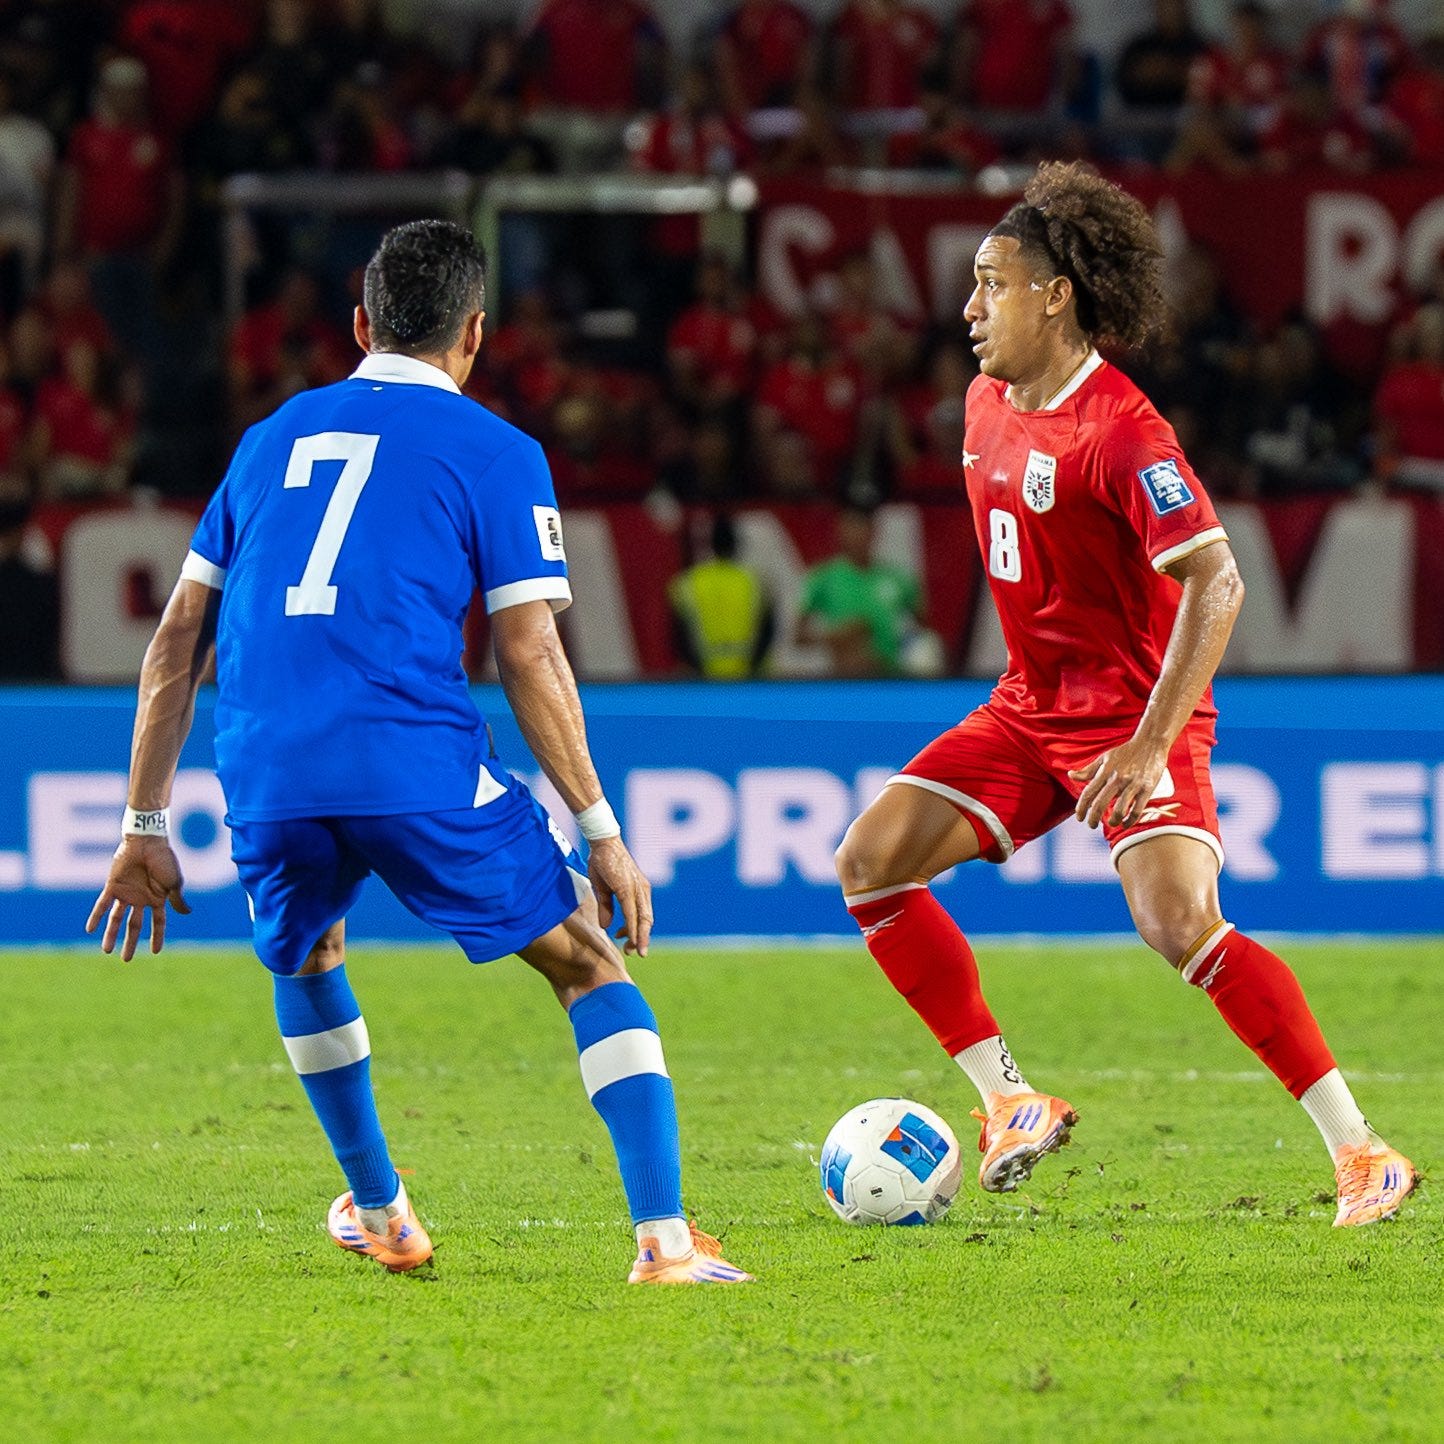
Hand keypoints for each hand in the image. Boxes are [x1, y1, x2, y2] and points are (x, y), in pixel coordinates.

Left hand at [85, 835, 190, 959]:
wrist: (147, 842)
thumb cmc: (164, 860)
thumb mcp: (175, 882)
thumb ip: (178, 899)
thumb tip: (187, 913)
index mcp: (157, 899)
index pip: (157, 923)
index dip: (157, 937)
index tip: (155, 952)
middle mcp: (141, 899)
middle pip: (134, 925)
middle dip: (130, 942)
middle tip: (126, 959)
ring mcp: (126, 893)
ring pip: (117, 919)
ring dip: (111, 934)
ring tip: (106, 950)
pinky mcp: (113, 886)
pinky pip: (103, 905)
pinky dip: (96, 917)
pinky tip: (90, 930)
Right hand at [585, 835, 652, 957]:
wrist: (603, 842)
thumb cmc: (603, 862)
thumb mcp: (603, 889)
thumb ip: (606, 907)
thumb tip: (606, 927)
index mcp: (639, 891)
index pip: (643, 916)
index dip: (638, 932)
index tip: (628, 944)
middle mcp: (642, 891)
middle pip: (647, 920)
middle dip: (642, 939)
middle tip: (637, 954)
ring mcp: (637, 888)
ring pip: (642, 918)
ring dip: (639, 936)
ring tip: (635, 950)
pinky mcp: (627, 887)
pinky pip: (631, 910)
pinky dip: (631, 925)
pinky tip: (628, 936)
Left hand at [1068, 736, 1169, 829]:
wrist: (1150, 743)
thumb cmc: (1126, 751)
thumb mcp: (1104, 758)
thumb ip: (1088, 770)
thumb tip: (1070, 775)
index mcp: (1105, 771)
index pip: (1088, 793)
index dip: (1081, 808)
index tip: (1079, 817)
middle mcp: (1117, 779)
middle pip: (1100, 804)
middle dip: (1093, 819)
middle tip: (1091, 825)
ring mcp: (1132, 784)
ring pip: (1118, 810)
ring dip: (1112, 821)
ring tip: (1110, 823)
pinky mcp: (1147, 789)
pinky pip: (1137, 810)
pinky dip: (1129, 821)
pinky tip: (1125, 823)